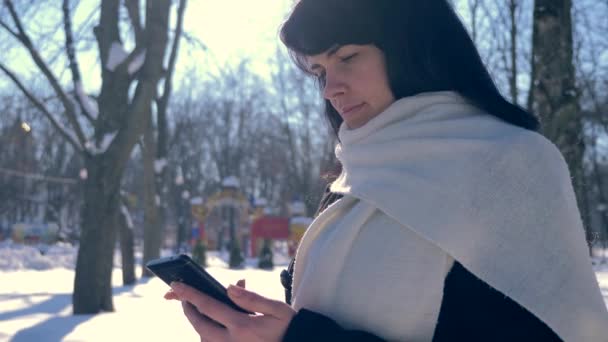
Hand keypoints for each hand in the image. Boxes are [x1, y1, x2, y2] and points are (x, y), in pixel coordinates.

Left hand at [164, 279, 295, 341]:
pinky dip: (207, 334)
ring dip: (197, 323)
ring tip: (197, 309)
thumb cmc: (288, 328)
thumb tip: (231, 287)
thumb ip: (253, 298)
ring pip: (203, 338)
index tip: (176, 285)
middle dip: (188, 309)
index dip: (190, 294)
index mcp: (242, 326)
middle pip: (199, 325)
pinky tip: (212, 325)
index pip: (209, 307)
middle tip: (183, 297)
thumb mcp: (278, 309)